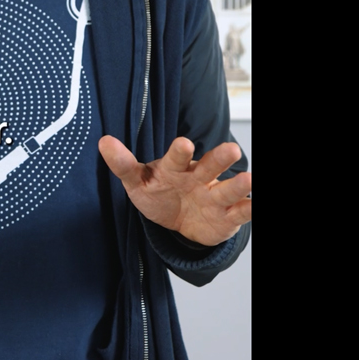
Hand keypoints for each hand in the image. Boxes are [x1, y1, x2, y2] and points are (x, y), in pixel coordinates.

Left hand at [98, 136, 250, 246]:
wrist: (179, 218)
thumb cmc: (158, 193)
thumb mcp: (137, 182)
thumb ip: (123, 164)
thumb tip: (103, 141)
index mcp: (175, 168)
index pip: (176, 158)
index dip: (179, 152)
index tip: (183, 143)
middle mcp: (199, 178)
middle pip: (209, 167)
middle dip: (219, 159)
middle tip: (232, 150)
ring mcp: (214, 196)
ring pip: (227, 189)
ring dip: (238, 185)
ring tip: (249, 179)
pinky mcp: (227, 216)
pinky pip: (241, 212)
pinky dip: (250, 208)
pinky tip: (255, 203)